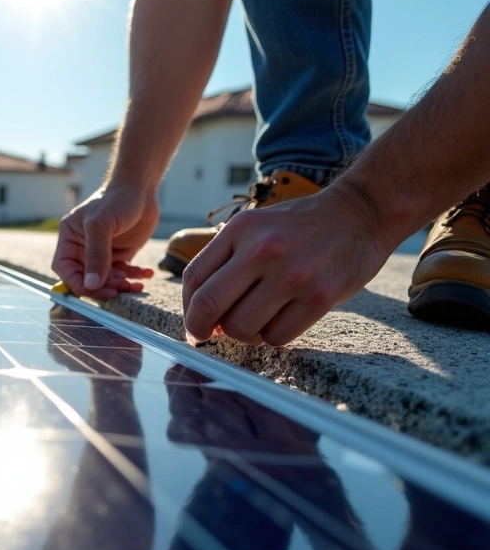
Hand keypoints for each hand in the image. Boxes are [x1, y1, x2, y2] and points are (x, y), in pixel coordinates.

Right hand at [52, 184, 157, 298]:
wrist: (141, 189)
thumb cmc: (116, 199)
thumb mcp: (101, 225)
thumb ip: (96, 255)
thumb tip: (91, 285)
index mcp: (70, 239)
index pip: (65, 269)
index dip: (77, 283)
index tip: (95, 290)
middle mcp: (83, 249)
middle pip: (86, 279)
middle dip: (103, 288)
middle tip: (120, 290)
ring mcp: (102, 253)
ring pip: (106, 281)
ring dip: (121, 286)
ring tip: (137, 284)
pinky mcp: (120, 255)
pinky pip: (124, 274)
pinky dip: (134, 277)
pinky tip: (147, 274)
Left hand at [181, 184, 395, 345]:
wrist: (361, 213)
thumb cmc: (301, 227)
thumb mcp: (256, 226)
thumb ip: (227, 262)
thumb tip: (203, 316)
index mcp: (241, 229)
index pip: (193, 278)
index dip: (188, 308)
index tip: (194, 323)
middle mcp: (263, 250)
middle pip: (209, 305)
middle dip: (201, 329)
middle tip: (207, 337)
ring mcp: (292, 274)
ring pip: (241, 328)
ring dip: (242, 334)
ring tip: (256, 321)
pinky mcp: (320, 297)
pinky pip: (276, 337)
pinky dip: (272, 337)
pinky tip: (281, 321)